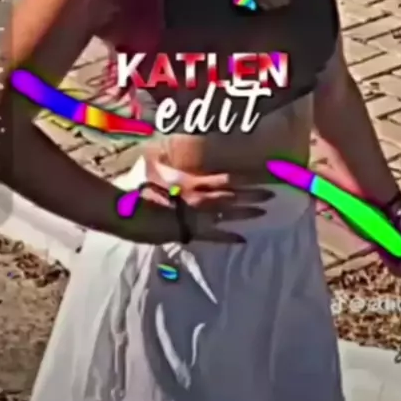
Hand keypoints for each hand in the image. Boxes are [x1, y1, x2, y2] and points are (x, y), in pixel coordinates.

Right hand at [119, 161, 272, 244]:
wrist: (127, 212)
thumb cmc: (138, 193)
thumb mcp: (154, 176)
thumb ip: (166, 170)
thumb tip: (168, 161)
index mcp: (190, 182)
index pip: (223, 178)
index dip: (243, 177)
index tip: (261, 174)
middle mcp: (197, 195)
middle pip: (231, 192)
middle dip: (252, 193)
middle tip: (273, 193)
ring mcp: (196, 214)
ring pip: (227, 210)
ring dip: (246, 210)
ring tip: (265, 211)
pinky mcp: (190, 231)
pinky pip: (214, 234)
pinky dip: (228, 236)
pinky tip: (243, 239)